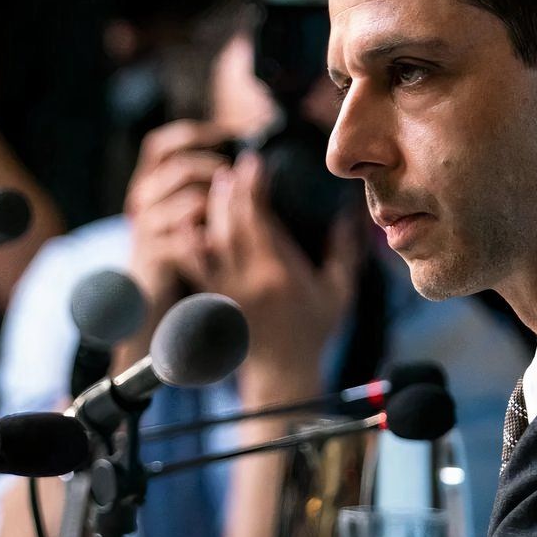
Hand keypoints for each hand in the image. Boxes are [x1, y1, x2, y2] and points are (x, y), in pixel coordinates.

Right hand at [122, 120, 232, 319]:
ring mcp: (145, 224)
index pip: (162, 144)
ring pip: (190, 200)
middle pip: (180, 168)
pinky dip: (212, 235)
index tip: (230, 133)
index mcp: (149, 181)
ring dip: (220, 204)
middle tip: (239, 181)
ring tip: (237, 211)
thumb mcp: (190, 210)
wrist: (148, 289)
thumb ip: (210, 184)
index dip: (194, 134)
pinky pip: (188, 236)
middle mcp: (142, 198)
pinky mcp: (153, 250)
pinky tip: (225, 238)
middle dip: (216, 171)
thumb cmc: (178, 244)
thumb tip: (253, 159)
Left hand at [176, 151, 360, 399]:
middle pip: (231, 225)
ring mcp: (227, 290)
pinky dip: (189, 243)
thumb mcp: (338, 292)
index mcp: (279, 274)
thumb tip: (347, 214)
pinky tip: (189, 222)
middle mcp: (249, 280)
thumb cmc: (313, 333)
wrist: (282, 372)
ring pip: (211, 241)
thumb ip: (342, 252)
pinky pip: (195, 267)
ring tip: (216, 184)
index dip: (254, 188)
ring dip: (211, 209)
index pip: (260, 221)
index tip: (255, 164)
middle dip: (230, 191)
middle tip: (233, 167)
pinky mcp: (214, 299)